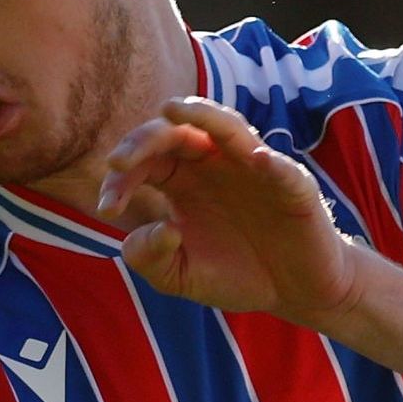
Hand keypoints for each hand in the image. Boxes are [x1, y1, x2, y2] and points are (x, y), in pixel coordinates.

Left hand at [102, 98, 363, 326]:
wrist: (296, 291)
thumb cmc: (237, 274)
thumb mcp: (180, 277)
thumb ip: (150, 259)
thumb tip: (157, 227)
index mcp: (183, 180)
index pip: (146, 161)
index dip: (121, 177)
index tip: (106, 207)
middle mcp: (215, 163)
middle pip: (176, 133)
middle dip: (143, 141)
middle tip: (118, 161)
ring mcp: (254, 169)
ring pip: (227, 128)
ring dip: (202, 115)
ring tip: (175, 110)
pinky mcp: (293, 187)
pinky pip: (280, 169)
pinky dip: (268, 162)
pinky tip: (255, 160)